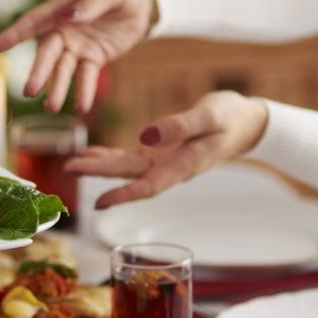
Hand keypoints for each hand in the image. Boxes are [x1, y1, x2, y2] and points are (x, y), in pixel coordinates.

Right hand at [0, 0, 155, 111]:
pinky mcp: (94, 58)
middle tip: (29, 91)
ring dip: (57, 88)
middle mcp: (65, 29)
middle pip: (48, 53)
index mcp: (63, 7)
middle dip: (39, 72)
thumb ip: (92, 3)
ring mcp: (78, 46)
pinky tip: (82, 107)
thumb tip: (71, 16)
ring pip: (63, 69)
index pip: (34, 22)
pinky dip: (84, 91)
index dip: (13, 34)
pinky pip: (86, 77)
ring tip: (52, 107)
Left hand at [66, 91, 268, 208]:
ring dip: (100, 166)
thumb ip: (180, 126)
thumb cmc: (233, 118)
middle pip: (129, 176)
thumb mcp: (210, 116)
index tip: (99, 201)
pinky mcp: (162, 151)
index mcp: (184, 165)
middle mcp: (170, 169)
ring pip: (127, 168)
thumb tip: (144, 136)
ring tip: (73, 163)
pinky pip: (132, 157)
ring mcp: (165, 161)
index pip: (149, 186)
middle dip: (99, 173)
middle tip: (70, 168)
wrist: (248, 122)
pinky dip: (112, 155)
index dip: (123, 195)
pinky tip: (93, 153)